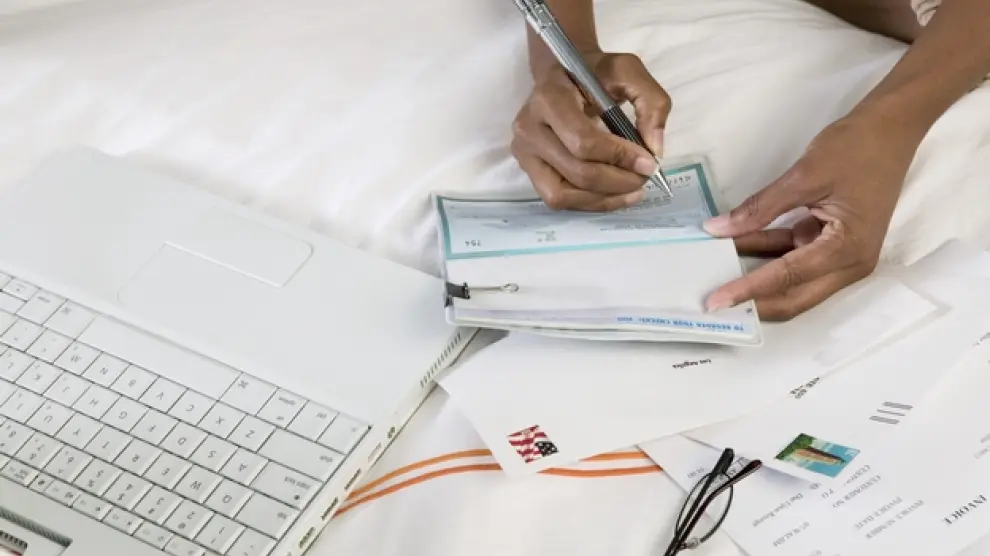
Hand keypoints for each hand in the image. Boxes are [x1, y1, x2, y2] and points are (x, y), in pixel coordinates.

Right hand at [511, 51, 670, 210]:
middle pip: (577, 172)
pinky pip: (557, 199)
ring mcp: (524, 151)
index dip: (619, 158)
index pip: (584, 142)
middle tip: (644, 178)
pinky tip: (612, 194)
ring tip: (632, 190)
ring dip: (604, 198)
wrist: (562, 73)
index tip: (649, 162)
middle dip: (618, 181)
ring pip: (564, 194)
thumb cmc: (595, 72)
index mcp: (549, 98)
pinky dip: (589, 202)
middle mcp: (528, 127)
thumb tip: (654, 149)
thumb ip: (652, 103)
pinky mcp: (527, 168)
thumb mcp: (629, 72)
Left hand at [702, 112, 920, 320]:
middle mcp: (850, 263)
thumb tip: (717, 230)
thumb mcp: (803, 177)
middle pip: (795, 297)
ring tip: (717, 279)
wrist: (891, 128)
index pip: (788, 277)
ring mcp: (843, 257)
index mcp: (848, 249)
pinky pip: (795, 259)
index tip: (715, 301)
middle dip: (754, 302)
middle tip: (713, 304)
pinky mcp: (834, 245)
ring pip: (794, 283)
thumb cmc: (856, 148)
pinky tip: (736, 249)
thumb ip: (760, 208)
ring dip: (757, 280)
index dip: (748, 289)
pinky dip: (768, 256)